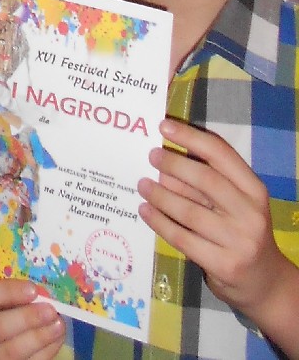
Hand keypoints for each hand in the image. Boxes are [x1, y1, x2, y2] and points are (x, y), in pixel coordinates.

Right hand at [0, 278, 63, 359]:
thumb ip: (4, 296)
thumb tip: (39, 291)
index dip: (9, 291)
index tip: (33, 289)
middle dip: (27, 318)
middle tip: (50, 310)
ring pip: (13, 352)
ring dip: (40, 337)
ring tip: (58, 324)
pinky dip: (45, 352)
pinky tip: (56, 338)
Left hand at [140, 119, 298, 350]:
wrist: (265, 283)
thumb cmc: (242, 232)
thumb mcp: (236, 203)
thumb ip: (208, 182)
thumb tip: (165, 162)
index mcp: (255, 190)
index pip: (222, 155)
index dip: (191, 137)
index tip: (164, 126)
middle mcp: (251, 214)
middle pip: (206, 180)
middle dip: (174, 164)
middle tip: (151, 156)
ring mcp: (240, 242)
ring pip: (190, 211)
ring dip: (161, 195)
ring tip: (143, 185)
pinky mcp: (224, 265)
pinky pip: (183, 239)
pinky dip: (160, 222)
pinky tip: (146, 211)